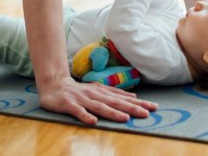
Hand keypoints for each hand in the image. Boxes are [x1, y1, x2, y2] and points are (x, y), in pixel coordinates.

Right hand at [38, 75, 156, 124]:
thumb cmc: (78, 91)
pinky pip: (78, 111)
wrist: (54, 85)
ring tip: (125, 119)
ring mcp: (82, 99)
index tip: (154, 107)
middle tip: (147, 113)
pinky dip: (85, 116)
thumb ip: (114, 94)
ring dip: (112, 113)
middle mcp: (94, 94)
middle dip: (131, 108)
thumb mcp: (98, 90)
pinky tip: (93, 122)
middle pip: (115, 102)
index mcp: (102, 91)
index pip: (123, 98)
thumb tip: (134, 98)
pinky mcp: (69, 105)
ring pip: (99, 107)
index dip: (138, 103)